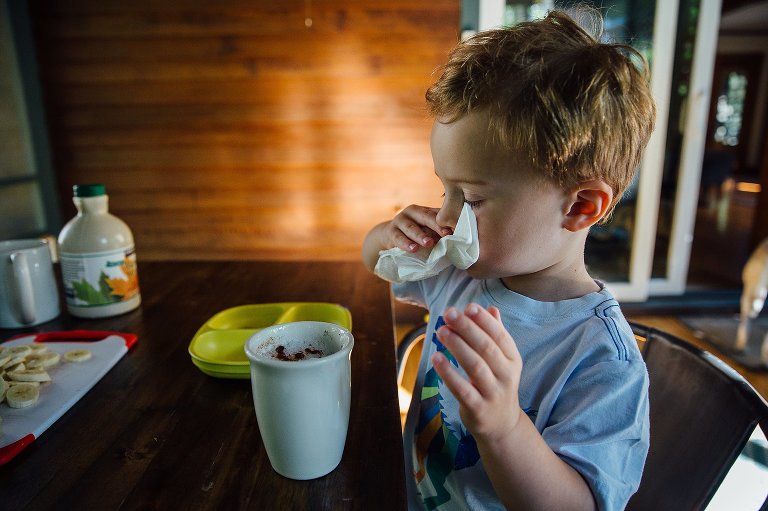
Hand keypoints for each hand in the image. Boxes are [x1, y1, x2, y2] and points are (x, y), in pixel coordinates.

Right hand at [382, 204, 452, 252]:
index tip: (453, 231)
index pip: (435, 214)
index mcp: (423, 210)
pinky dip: (406, 243)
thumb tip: (458, 235)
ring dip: (420, 235)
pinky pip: (398, 238)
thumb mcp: (427, 229)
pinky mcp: (390, 231)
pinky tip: (413, 249)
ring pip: (410, 228)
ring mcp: (399, 220)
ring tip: (428, 243)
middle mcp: (411, 212)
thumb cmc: (415, 233)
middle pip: (425, 217)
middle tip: (445, 234)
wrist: (391, 236)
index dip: (445, 222)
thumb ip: (439, 230)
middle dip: (435, 226)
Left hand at [433, 304, 523, 440]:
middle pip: (486, 348)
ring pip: (475, 366)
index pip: (500, 336)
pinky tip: (436, 358)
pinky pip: (462, 389)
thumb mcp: (502, 361)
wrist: (502, 424)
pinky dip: (448, 373)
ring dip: (457, 346)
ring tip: (440, 331)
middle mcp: (507, 376)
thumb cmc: (496, 383)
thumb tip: (491, 308)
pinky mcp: (478, 409)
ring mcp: (493, 393)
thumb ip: (496, 335)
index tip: (468, 306)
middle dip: (467, 328)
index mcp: (513, 360)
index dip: (484, 321)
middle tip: (448, 314)